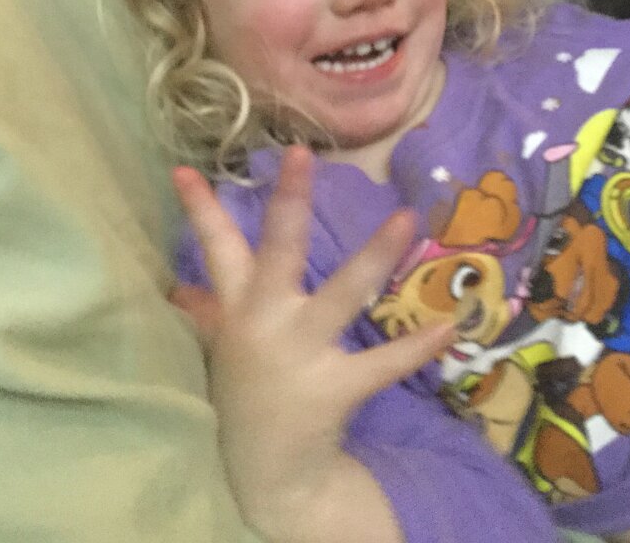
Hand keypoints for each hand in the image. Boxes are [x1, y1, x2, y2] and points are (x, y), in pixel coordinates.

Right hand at [171, 146, 453, 542]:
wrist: (262, 475)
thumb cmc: (246, 394)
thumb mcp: (220, 346)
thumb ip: (207, 308)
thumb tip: (179, 282)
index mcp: (239, 306)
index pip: (217, 248)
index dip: (201, 208)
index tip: (184, 169)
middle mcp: (267, 321)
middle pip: (278, 251)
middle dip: (289, 202)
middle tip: (300, 154)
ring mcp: (302, 353)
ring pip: (341, 293)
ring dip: (376, 256)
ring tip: (408, 218)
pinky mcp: (335, 389)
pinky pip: (382, 364)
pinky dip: (417, 346)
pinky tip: (451, 325)